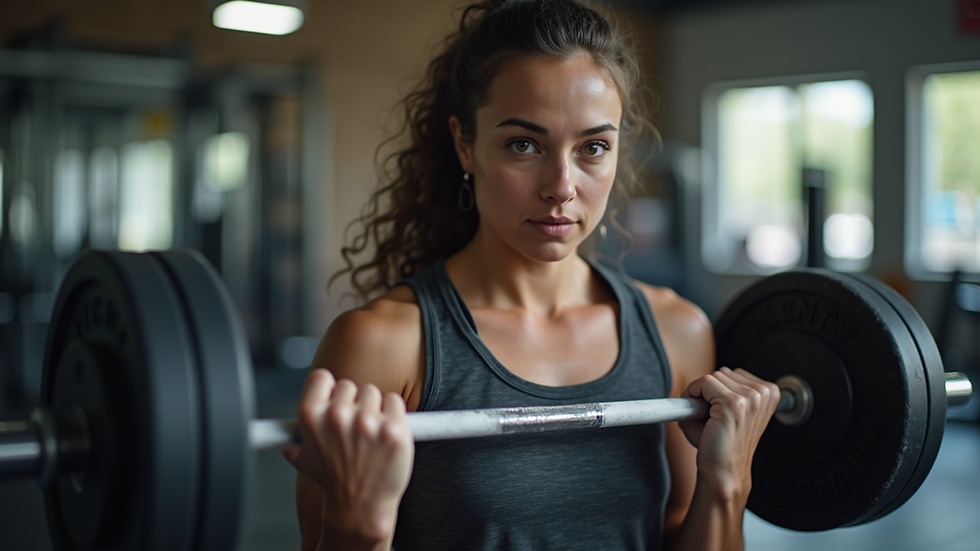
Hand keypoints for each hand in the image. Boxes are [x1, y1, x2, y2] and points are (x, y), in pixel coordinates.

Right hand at [283, 369, 414, 540]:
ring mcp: (367, 422)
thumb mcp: (303, 459)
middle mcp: (337, 416)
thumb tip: (274, 429)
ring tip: (370, 436)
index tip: (334, 400)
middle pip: (351, 386)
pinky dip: (393, 414)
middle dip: (354, 404)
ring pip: (374, 393)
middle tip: (354, 429)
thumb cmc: (334, 482)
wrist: (359, 509)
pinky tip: (386, 435)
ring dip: (375, 410)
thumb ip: (293, 437)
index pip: (322, 378)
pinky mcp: (394, 429)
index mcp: (311, 416)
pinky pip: (395, 402)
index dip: (329, 390)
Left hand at [678, 367, 779, 499]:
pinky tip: (698, 415)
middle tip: (709, 417)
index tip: (714, 408)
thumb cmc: (723, 445)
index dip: (718, 390)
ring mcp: (750, 398)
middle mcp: (763, 393)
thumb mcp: (731, 411)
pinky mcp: (733, 404)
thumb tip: (702, 381)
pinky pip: (704, 383)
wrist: (723, 471)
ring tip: (708, 420)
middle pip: (723, 374)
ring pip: (713, 377)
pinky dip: (692, 395)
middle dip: (710, 392)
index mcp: (769, 394)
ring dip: (701, 396)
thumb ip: (722, 390)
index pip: (734, 374)